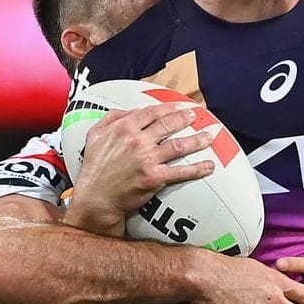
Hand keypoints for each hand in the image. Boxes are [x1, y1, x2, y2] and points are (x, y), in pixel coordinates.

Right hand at [68, 103, 215, 235]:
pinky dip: (197, 168)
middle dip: (186, 118)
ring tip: (208, 137)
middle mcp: (138, 141)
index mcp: (124, 128)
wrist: (96, 197)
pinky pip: (181, 171)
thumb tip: (132, 110)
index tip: (181, 106)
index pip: (153, 112)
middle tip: (196, 116)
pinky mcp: (154, 177)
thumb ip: (112, 118)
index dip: (170, 107)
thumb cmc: (95, 167)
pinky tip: (209, 166)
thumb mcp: (95, 135)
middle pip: (169, 125)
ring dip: (197, 140)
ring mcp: (147, 159)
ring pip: (179, 145)